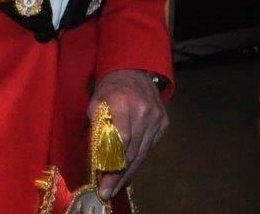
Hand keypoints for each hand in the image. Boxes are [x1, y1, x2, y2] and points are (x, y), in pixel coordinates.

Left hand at [88, 69, 168, 199]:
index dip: (113, 165)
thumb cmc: (110, 88)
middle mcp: (143, 110)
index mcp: (123, 102)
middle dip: (119, 175)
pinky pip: (150, 147)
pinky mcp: (163, 121)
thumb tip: (98, 158)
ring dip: (129, 172)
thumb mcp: (96, 102)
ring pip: (142, 153)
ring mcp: (156, 116)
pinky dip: (139, 158)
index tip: (104, 183)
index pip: (121, 140)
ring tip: (117, 186)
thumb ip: (97, 128)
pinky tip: (129, 170)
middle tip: (108, 191)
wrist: (133, 69)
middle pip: (132, 151)